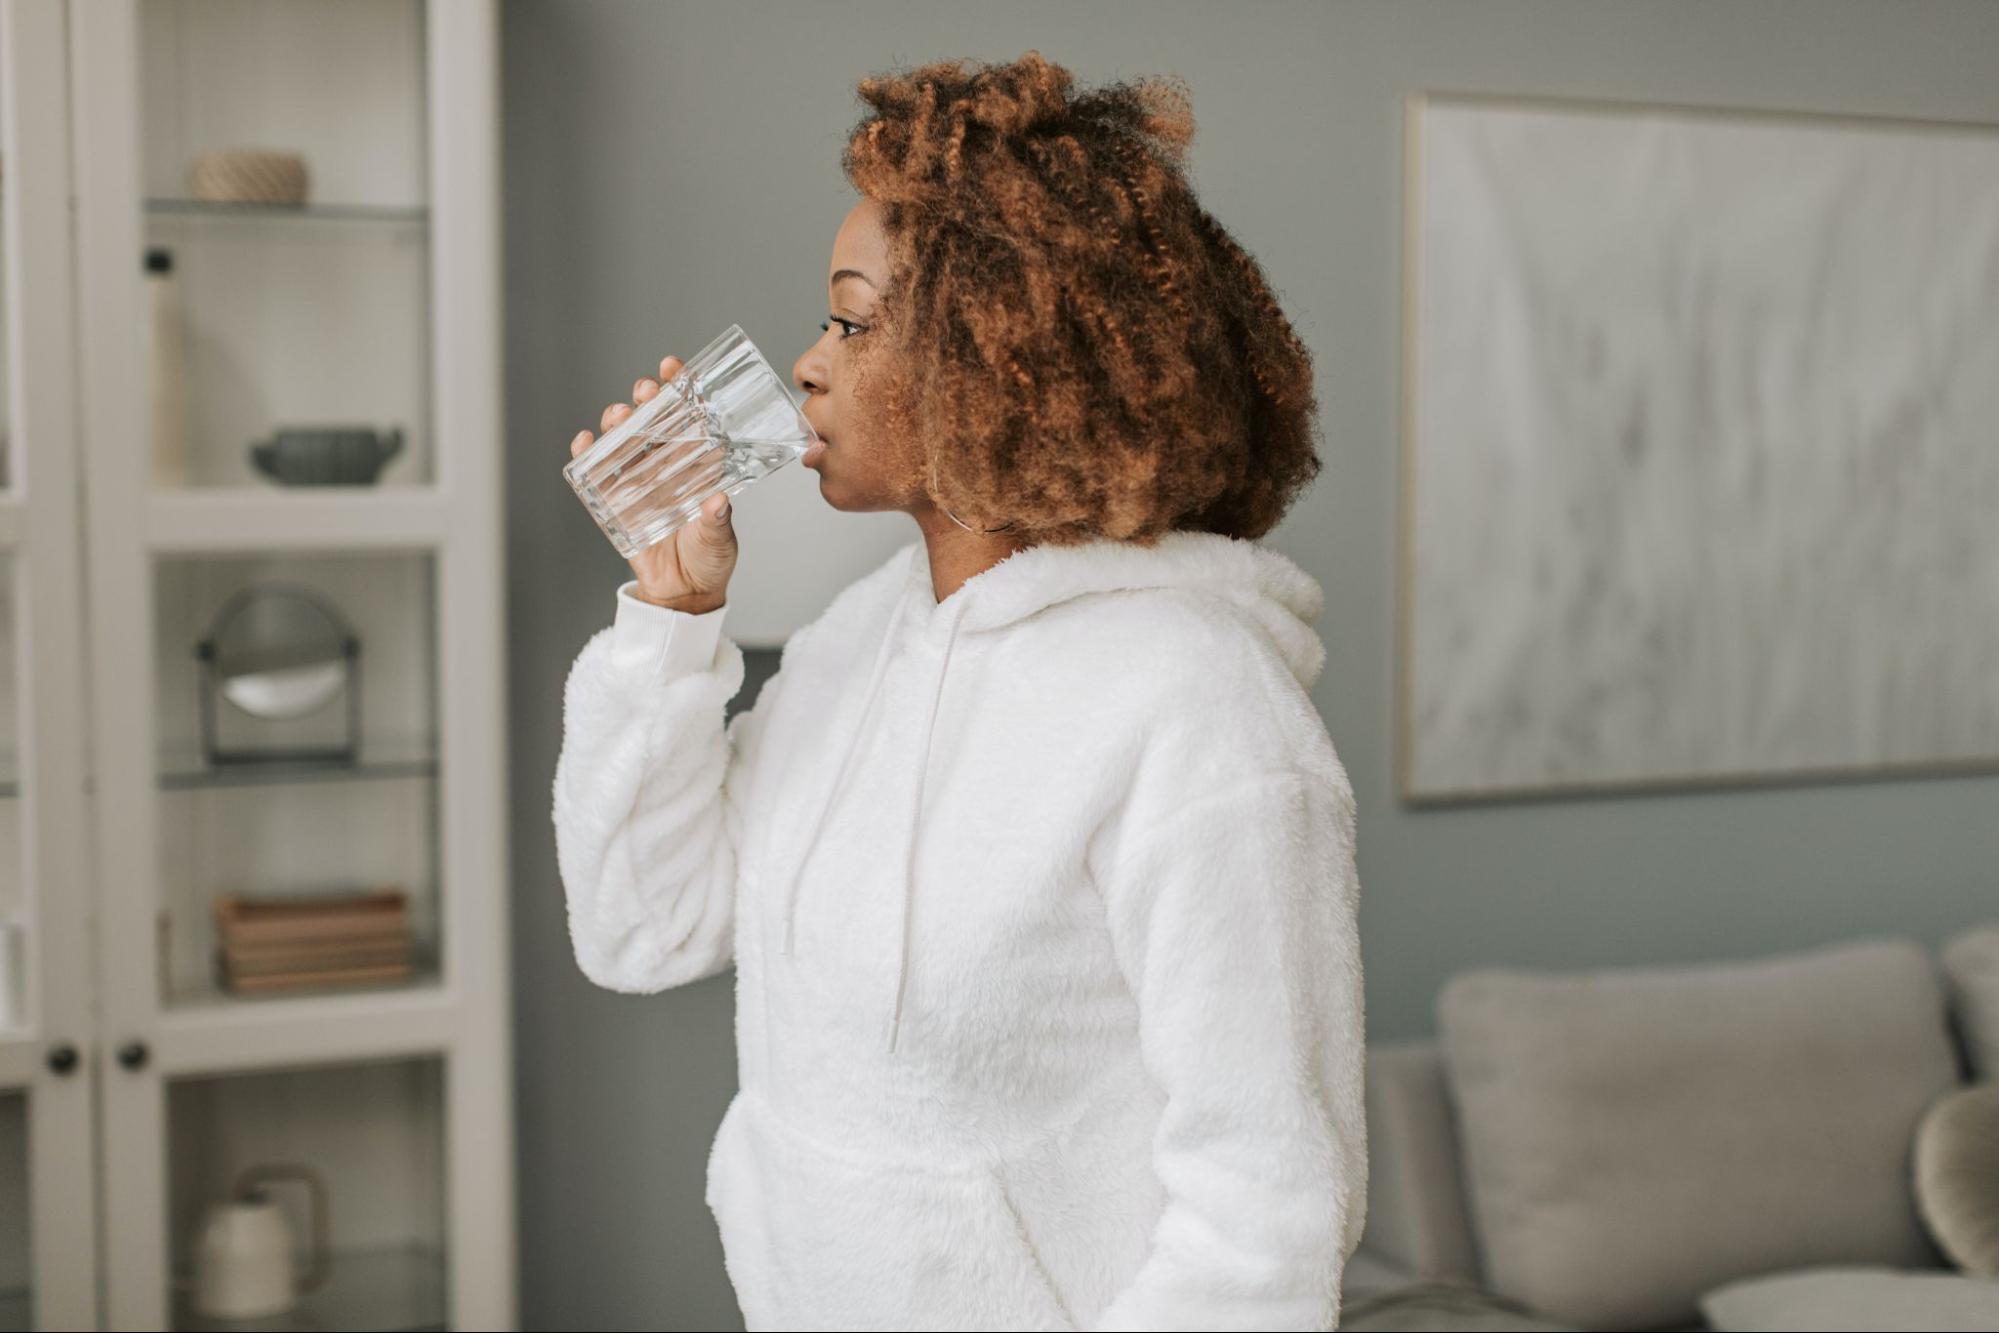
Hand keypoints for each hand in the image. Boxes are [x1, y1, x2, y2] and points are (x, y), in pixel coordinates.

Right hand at [571, 354, 737, 612]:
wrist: (683, 595)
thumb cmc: (709, 560)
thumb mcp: (718, 539)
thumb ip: (716, 522)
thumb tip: (718, 503)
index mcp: (696, 465)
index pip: (688, 417)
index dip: (680, 388)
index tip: (673, 367)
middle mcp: (666, 466)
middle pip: (651, 421)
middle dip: (645, 399)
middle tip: (645, 391)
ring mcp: (638, 481)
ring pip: (622, 440)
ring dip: (617, 423)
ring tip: (618, 417)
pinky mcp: (614, 502)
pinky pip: (595, 474)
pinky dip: (586, 455)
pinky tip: (584, 441)